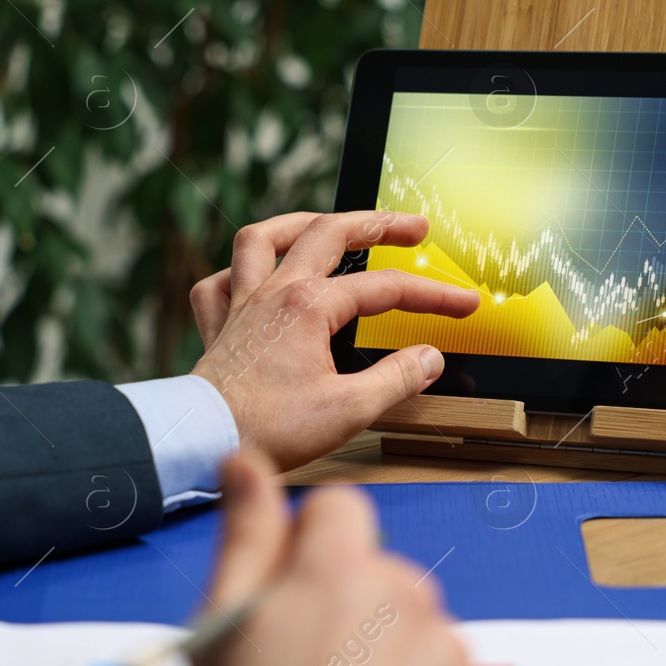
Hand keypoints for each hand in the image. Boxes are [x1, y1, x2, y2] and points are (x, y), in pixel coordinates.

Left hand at [189, 211, 477, 470]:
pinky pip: (218, 283)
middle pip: (329, 233)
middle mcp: (273, 293)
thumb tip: (430, 357)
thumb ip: (396, 379)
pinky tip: (252, 277)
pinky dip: (235, 273)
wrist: (200, 443)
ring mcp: (241, 305)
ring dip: (299, 223)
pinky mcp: (217, 328)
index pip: (385, 288)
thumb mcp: (349, 410)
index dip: (432, 294)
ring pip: (262, 238)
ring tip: (327, 222)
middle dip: (378, 223)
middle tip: (413, 227)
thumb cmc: (267, 429)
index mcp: (309, 307)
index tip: (465, 304)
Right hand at [192, 453, 499, 665]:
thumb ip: (246, 533)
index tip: (290, 596)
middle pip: (381, 576)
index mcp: (341, 567)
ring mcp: (450, 654)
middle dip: (351, 611)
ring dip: (390, 663)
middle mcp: (407, 595)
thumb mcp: (224, 622)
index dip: (311, 547)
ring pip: (418, 635)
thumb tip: (246, 461)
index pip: (340, 510)